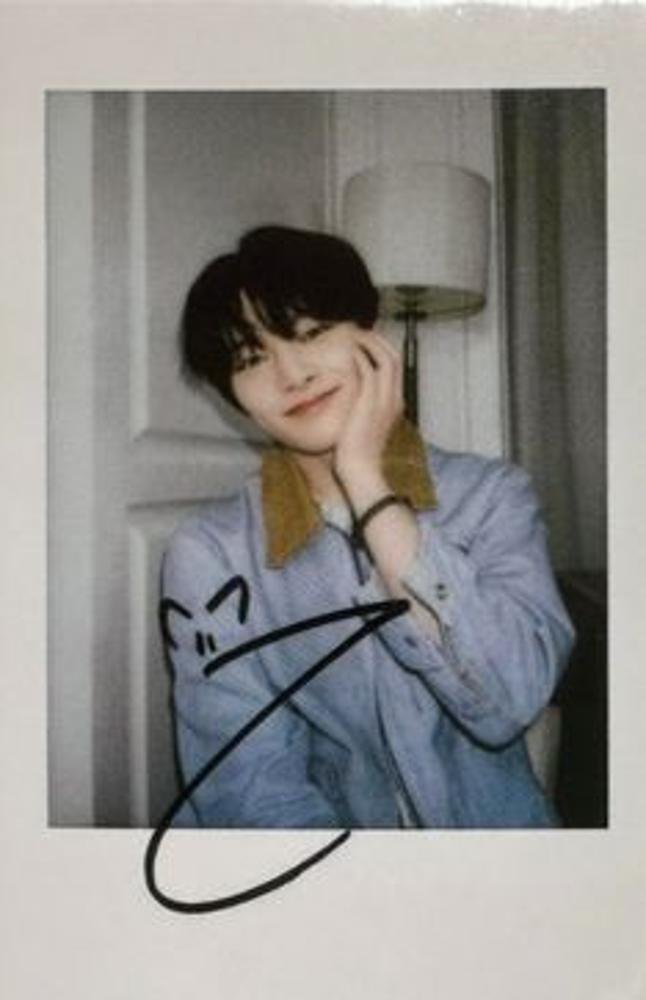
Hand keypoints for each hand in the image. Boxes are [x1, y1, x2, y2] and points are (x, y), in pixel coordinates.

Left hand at [334, 330, 402, 506]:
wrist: (361, 471)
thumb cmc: (357, 455)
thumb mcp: (363, 429)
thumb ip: (362, 413)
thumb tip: (350, 406)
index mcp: (395, 404)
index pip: (395, 368)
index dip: (381, 351)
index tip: (365, 343)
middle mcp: (394, 398)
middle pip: (394, 357)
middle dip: (378, 341)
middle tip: (359, 331)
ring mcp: (384, 398)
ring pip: (384, 357)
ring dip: (369, 343)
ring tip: (353, 333)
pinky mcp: (370, 401)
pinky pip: (367, 367)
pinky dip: (359, 354)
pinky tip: (346, 349)